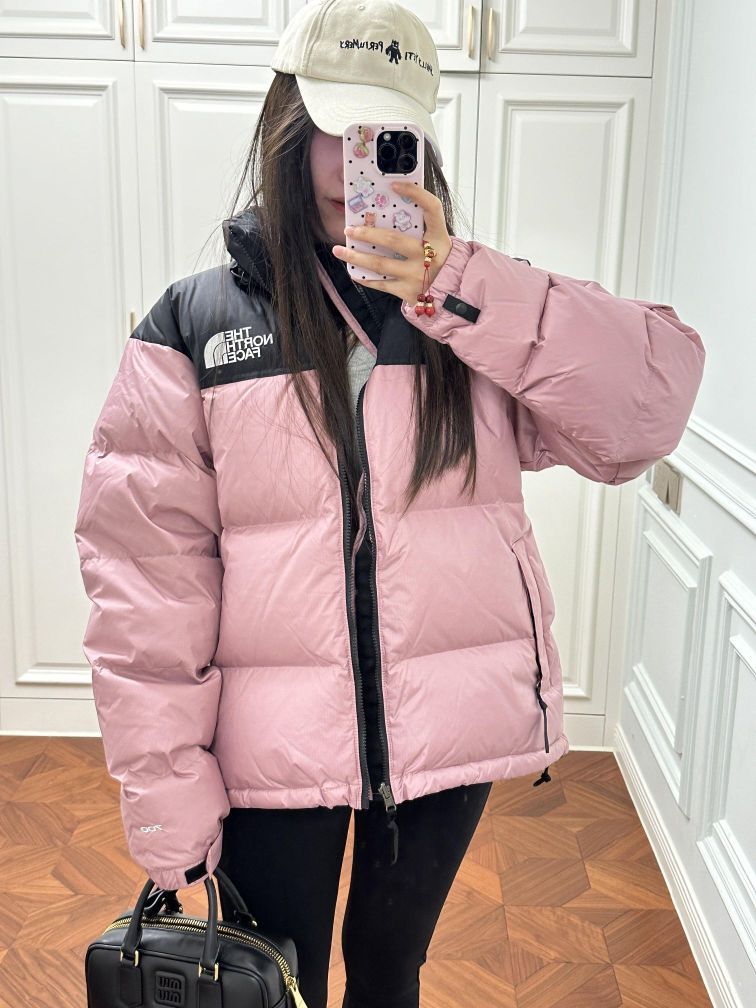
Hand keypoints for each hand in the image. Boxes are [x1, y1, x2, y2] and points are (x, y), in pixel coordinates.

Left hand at [331, 180, 452, 303]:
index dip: (415, 193)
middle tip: (349, 229)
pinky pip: (381, 284)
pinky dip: (365, 277)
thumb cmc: (440, 263)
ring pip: (380, 264)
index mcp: (439, 237)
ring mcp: (417, 275)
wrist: (452, 296)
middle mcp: (429, 256)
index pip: (432, 208)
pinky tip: (354, 271)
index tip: (395, 185)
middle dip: (367, 233)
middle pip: (393, 239)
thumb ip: (421, 229)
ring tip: (339, 250)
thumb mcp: (438, 243)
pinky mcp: (408, 292)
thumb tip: (387, 213)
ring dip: (356, 256)